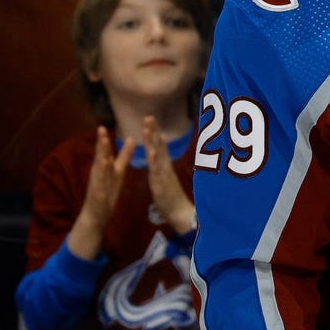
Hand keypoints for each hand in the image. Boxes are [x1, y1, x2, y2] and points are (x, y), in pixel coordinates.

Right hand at [69, 126, 135, 259]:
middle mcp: (99, 174)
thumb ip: (123, 157)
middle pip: (100, 156)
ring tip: (103, 142)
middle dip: (100, 143)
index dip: (104, 140)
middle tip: (101, 128)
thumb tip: (131, 139)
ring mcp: (97, 184)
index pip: (104, 152)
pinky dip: (102, 174)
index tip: (104, 126)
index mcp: (105, 169)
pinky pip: (101, 183)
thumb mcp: (118, 173)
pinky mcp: (98, 194)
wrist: (96, 216)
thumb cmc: (107, 193)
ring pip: (99, 168)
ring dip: (101, 155)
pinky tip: (104, 166)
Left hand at [143, 116, 194, 234]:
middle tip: (149, 116)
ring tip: (148, 128)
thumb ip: (163, 167)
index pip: (159, 146)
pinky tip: (151, 151)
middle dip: (154, 131)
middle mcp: (165, 167)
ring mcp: (164, 175)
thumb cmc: (171, 199)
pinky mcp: (162, 184)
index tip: (150, 119)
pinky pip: (158, 171)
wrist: (180, 213)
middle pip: (159, 146)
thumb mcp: (165, 180)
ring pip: (158, 154)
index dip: (154, 133)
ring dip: (153, 141)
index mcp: (164, 167)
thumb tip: (160, 157)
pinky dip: (155, 161)